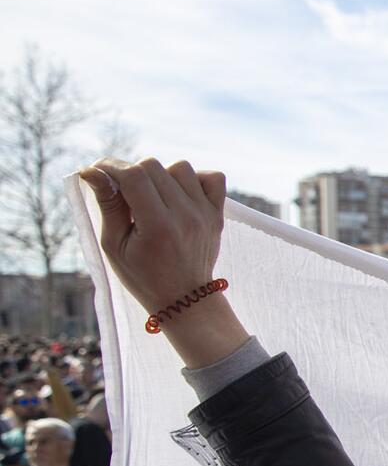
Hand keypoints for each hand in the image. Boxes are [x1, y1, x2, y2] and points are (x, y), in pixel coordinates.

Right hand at [79, 158, 248, 367]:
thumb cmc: (142, 275)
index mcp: (158, 226)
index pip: (134, 176)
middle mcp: (186, 216)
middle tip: (123, 192)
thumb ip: (108, 205)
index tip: (97, 171)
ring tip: (152, 197)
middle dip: (131, 172)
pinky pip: (213, 177)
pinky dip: (195, 178)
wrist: (185, 299)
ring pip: (181, 167)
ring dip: (161, 175)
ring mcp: (206, 214)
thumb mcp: (114, 245)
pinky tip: (179, 194)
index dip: (110, 166)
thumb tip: (91, 171)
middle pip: (154, 167)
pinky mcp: (218, 214)